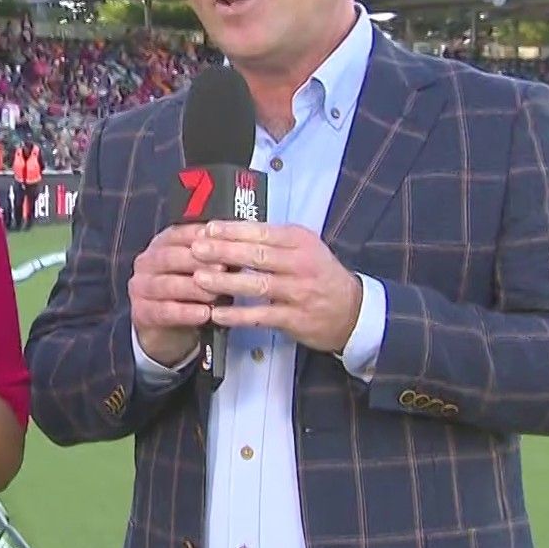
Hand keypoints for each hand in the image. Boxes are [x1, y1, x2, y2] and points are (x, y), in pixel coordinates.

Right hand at [127, 223, 216, 365]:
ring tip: (216, 294)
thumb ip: (216, 258)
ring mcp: (140, 287)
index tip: (222, 241)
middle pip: (170, 257)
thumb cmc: (190, 294)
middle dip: (197, 262)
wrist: (169, 331)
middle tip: (223, 267)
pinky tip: (204, 315)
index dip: (200, 237)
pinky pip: (163, 311)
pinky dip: (185, 312)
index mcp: (161, 245)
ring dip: (193, 289)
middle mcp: (146, 262)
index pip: (178, 234)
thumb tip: (239, 248)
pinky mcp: (140, 312)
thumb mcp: (204, 272)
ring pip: (166, 285)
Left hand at [189, 221, 363, 354]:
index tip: (208, 229)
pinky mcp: (295, 318)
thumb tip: (231, 231)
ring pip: (257, 285)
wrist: (352, 310)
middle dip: (223, 251)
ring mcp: (298, 292)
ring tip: (200, 278)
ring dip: (226, 281)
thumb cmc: (319, 274)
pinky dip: (238, 315)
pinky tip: (217, 314)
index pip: (262, 232)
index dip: (233, 230)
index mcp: (300, 241)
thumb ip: (273, 240)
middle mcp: (300, 264)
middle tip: (196, 249)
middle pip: (257, 255)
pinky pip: (261, 316)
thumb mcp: (304, 247)